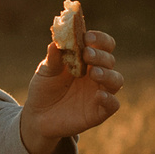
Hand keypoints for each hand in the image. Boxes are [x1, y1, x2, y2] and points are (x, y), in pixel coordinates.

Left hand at [18, 25, 121, 153]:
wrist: (37, 116)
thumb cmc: (44, 88)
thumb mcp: (45, 72)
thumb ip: (53, 59)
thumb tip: (55, 43)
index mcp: (87, 59)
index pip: (102, 44)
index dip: (98, 39)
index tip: (87, 36)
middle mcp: (97, 74)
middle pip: (109, 60)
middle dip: (100, 55)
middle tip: (87, 54)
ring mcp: (100, 92)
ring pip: (116, 80)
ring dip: (108, 74)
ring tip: (94, 73)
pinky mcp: (99, 112)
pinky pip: (113, 105)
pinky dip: (109, 99)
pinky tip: (99, 95)